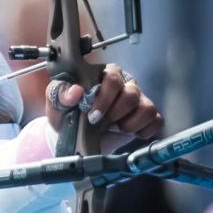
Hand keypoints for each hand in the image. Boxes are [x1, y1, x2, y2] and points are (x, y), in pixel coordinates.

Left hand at [45, 63, 162, 152]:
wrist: (75, 137)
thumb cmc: (68, 115)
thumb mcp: (56, 104)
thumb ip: (60, 94)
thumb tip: (75, 92)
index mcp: (103, 75)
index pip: (113, 78)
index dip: (105, 98)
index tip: (93, 115)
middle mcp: (123, 84)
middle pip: (131, 94)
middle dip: (115, 113)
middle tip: (101, 123)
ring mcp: (137, 100)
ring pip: (146, 107)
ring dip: (130, 123)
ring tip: (116, 128)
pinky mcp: (145, 116)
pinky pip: (156, 120)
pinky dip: (143, 130)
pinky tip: (129, 132)